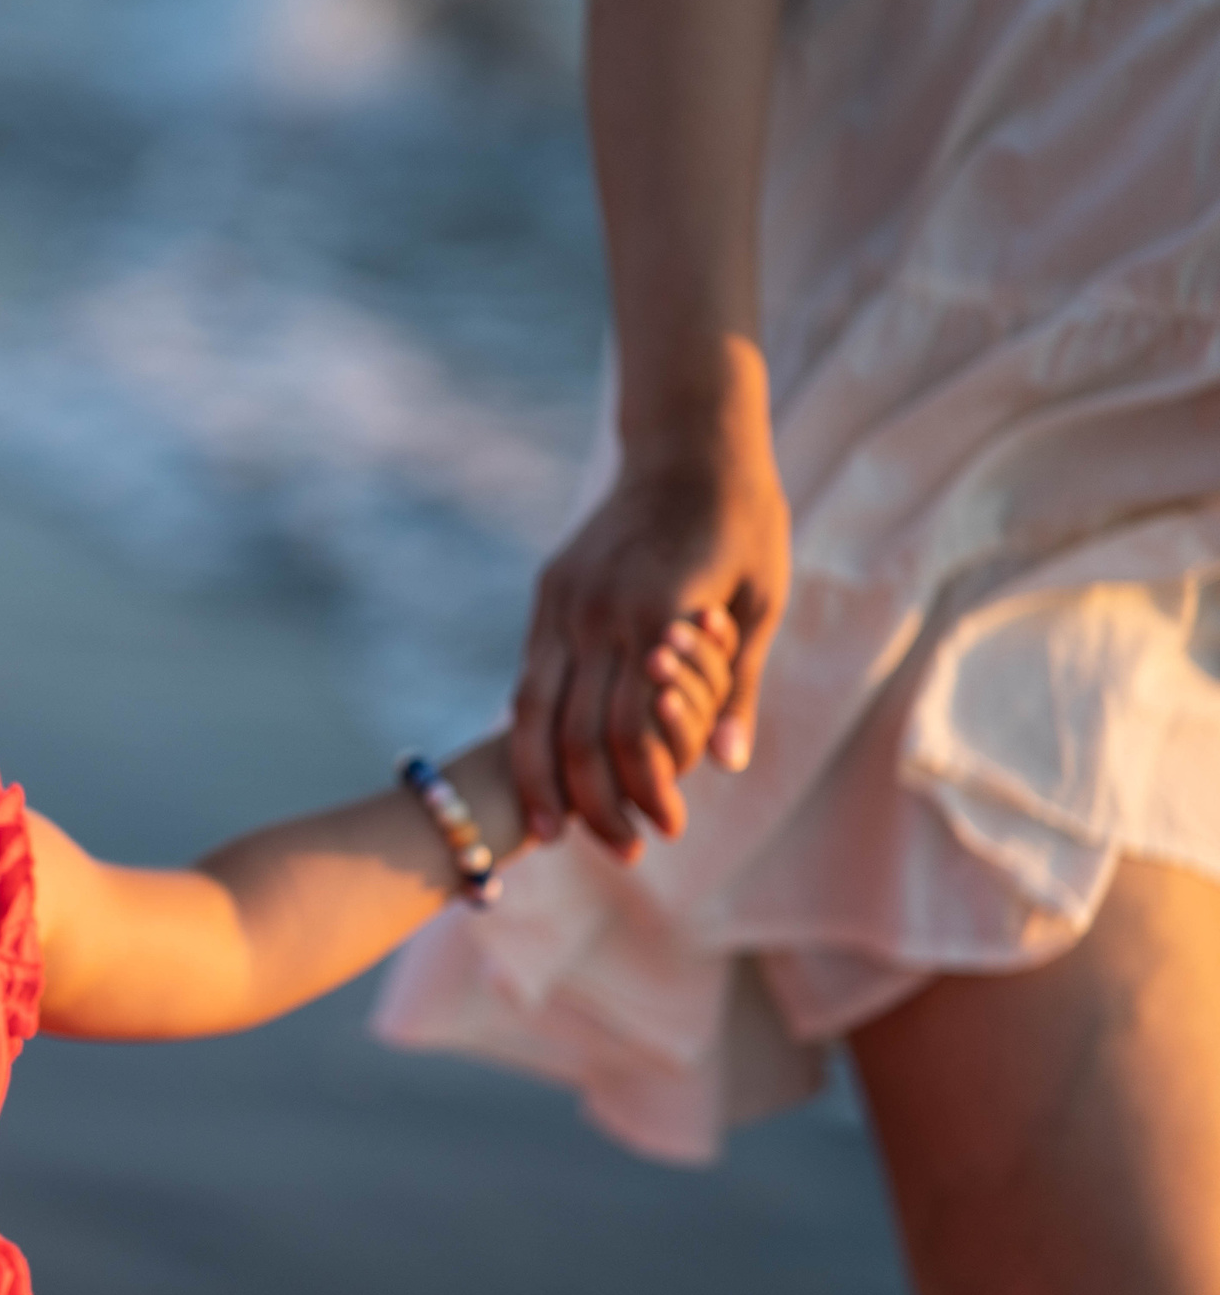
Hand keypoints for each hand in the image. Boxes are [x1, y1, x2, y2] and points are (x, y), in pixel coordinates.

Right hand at [511, 440, 788, 856]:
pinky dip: (532, 733)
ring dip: (543, 778)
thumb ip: (738, 685)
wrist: (687, 442)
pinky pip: (530, 678)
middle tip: (620, 853)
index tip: (667, 829)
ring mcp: (563, 601)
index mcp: (655, 611)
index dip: (647, 789)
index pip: (633, 728)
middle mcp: (595, 609)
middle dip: (595, 803)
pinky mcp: (548, 594)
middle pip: (575, 732)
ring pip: (532, 710)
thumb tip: (727, 765)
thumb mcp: (764, 601)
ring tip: (550, 832)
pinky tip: (543, 771)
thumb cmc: (744, 521)